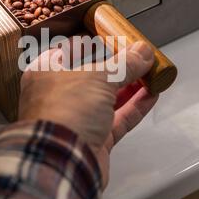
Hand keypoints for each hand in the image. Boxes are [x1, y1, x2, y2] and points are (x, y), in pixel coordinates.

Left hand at [18, 41, 157, 187]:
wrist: (61, 161)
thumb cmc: (64, 112)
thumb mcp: (97, 77)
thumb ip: (123, 64)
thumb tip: (142, 52)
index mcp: (47, 72)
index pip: (70, 49)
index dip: (94, 42)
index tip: (114, 37)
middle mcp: (58, 94)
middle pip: (92, 75)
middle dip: (117, 66)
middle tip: (139, 56)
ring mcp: (75, 118)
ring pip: (107, 97)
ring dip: (130, 86)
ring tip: (150, 74)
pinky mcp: (92, 138)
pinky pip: (116, 118)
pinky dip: (134, 107)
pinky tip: (151, 95)